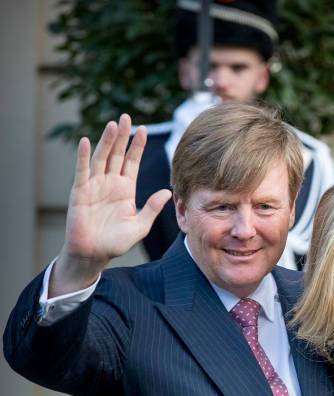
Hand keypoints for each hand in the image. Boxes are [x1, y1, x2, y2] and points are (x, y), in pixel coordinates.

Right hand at [50, 114, 170, 295]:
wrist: (94, 254)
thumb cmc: (116, 242)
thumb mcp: (140, 226)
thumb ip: (152, 208)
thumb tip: (168, 192)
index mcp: (126, 189)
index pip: (132, 162)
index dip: (137, 147)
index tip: (143, 130)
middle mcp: (110, 183)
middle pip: (117, 155)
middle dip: (122, 137)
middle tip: (127, 117)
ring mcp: (94, 186)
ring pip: (102, 158)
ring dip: (106, 141)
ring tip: (113, 125)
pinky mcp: (80, 192)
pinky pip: (82, 171)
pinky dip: (84, 157)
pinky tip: (86, 142)